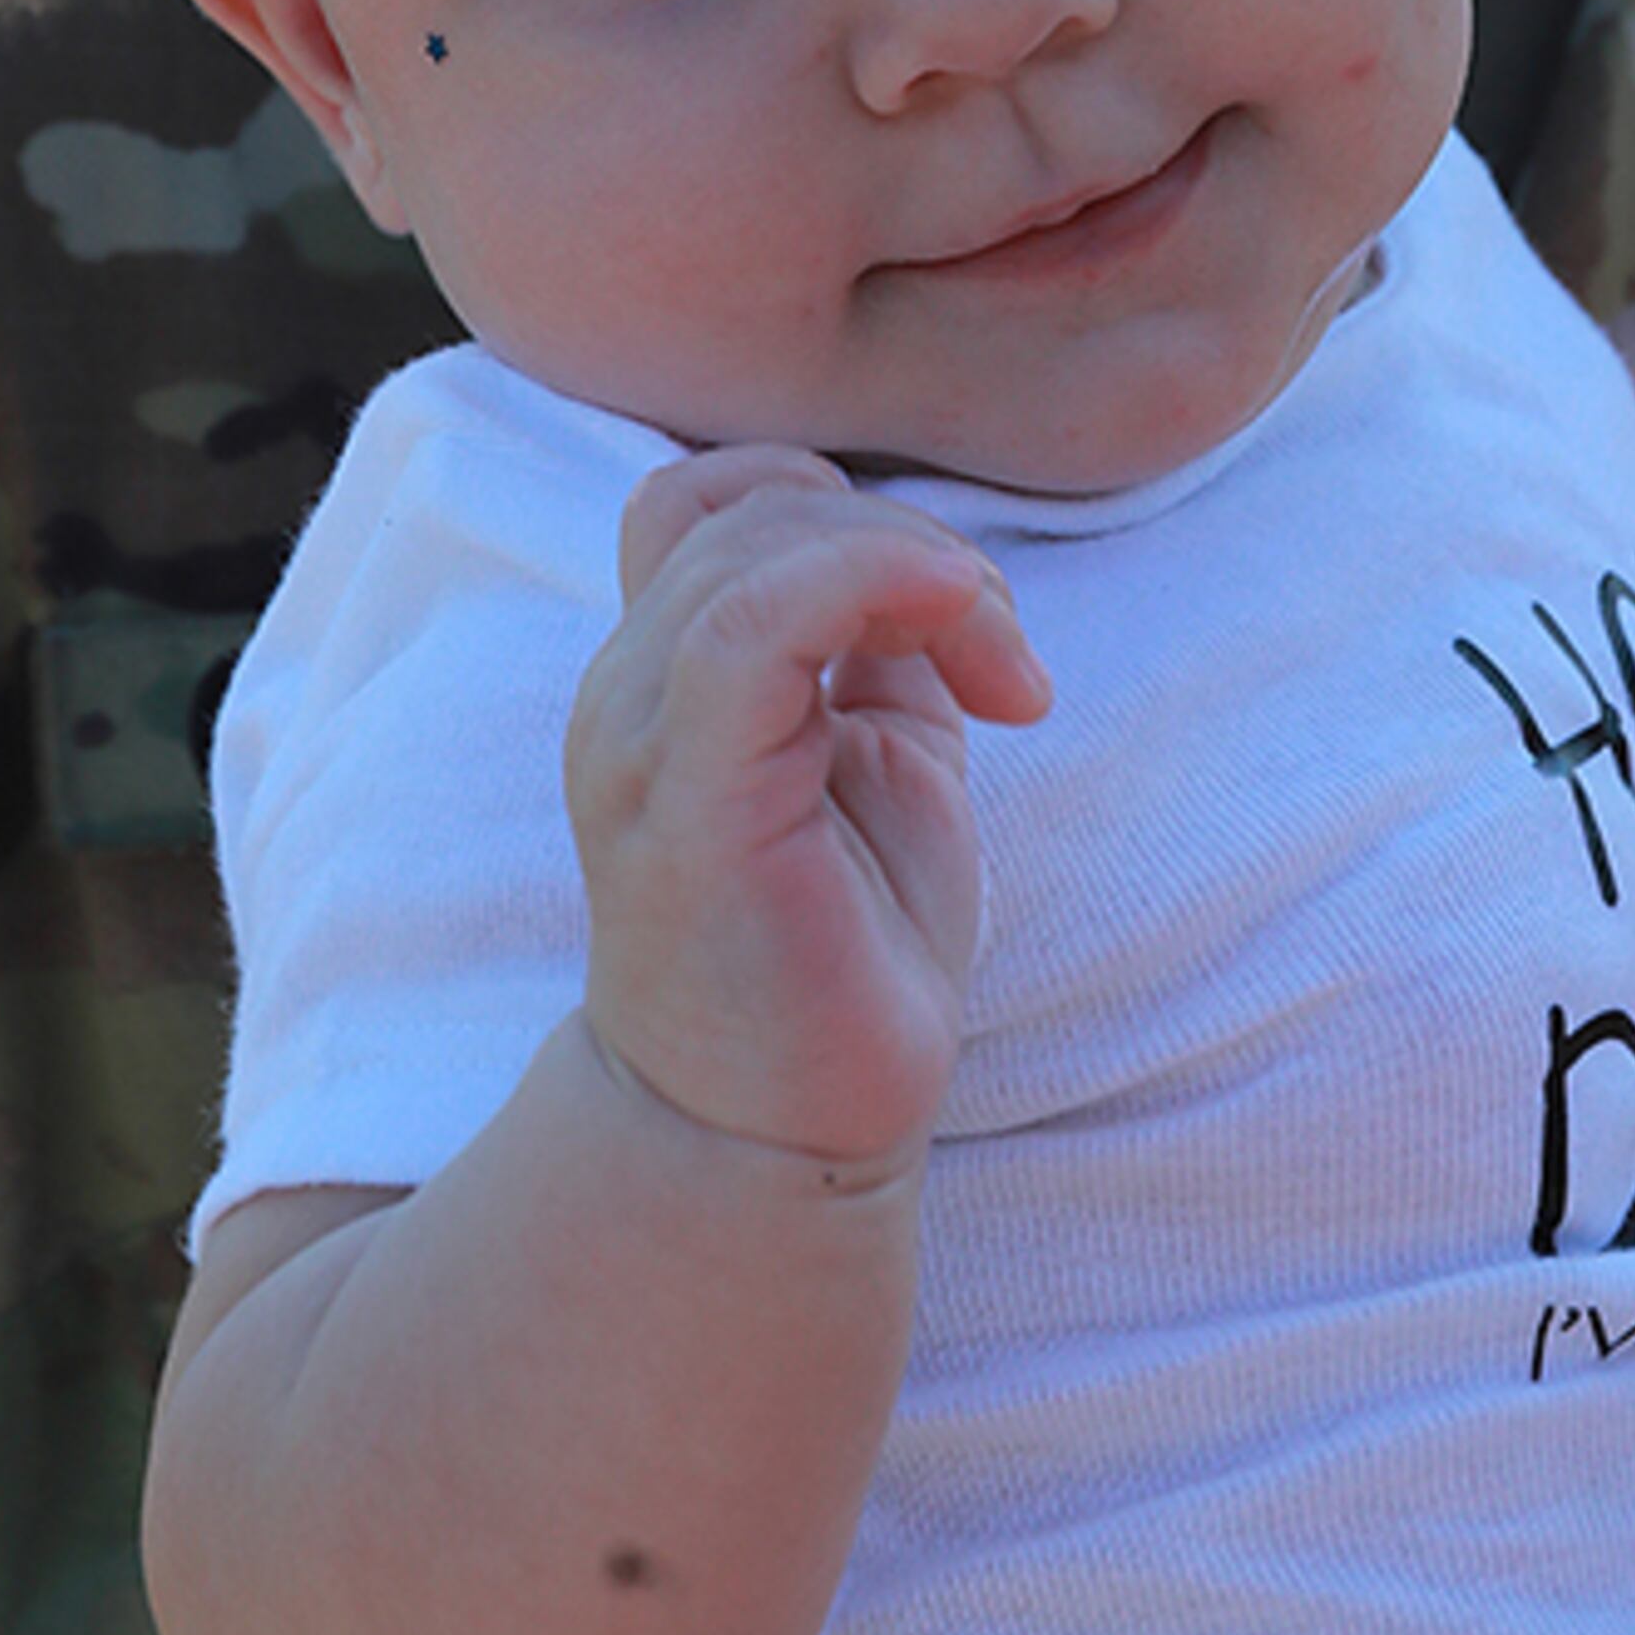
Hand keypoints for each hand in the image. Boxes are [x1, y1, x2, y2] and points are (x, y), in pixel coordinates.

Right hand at [565, 448, 1048, 1168]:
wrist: (779, 1136)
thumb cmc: (837, 958)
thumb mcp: (878, 762)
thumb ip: (879, 654)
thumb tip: (934, 564)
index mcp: (669, 678)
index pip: (719, 497)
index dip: (850, 512)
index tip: (965, 618)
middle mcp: (630, 694)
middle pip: (753, 503)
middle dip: (911, 544)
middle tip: (1004, 659)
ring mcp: (641, 743)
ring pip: (759, 541)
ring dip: (917, 571)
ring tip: (1001, 676)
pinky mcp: (684, 798)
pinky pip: (749, 624)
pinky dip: (875, 586)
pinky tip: (973, 644)